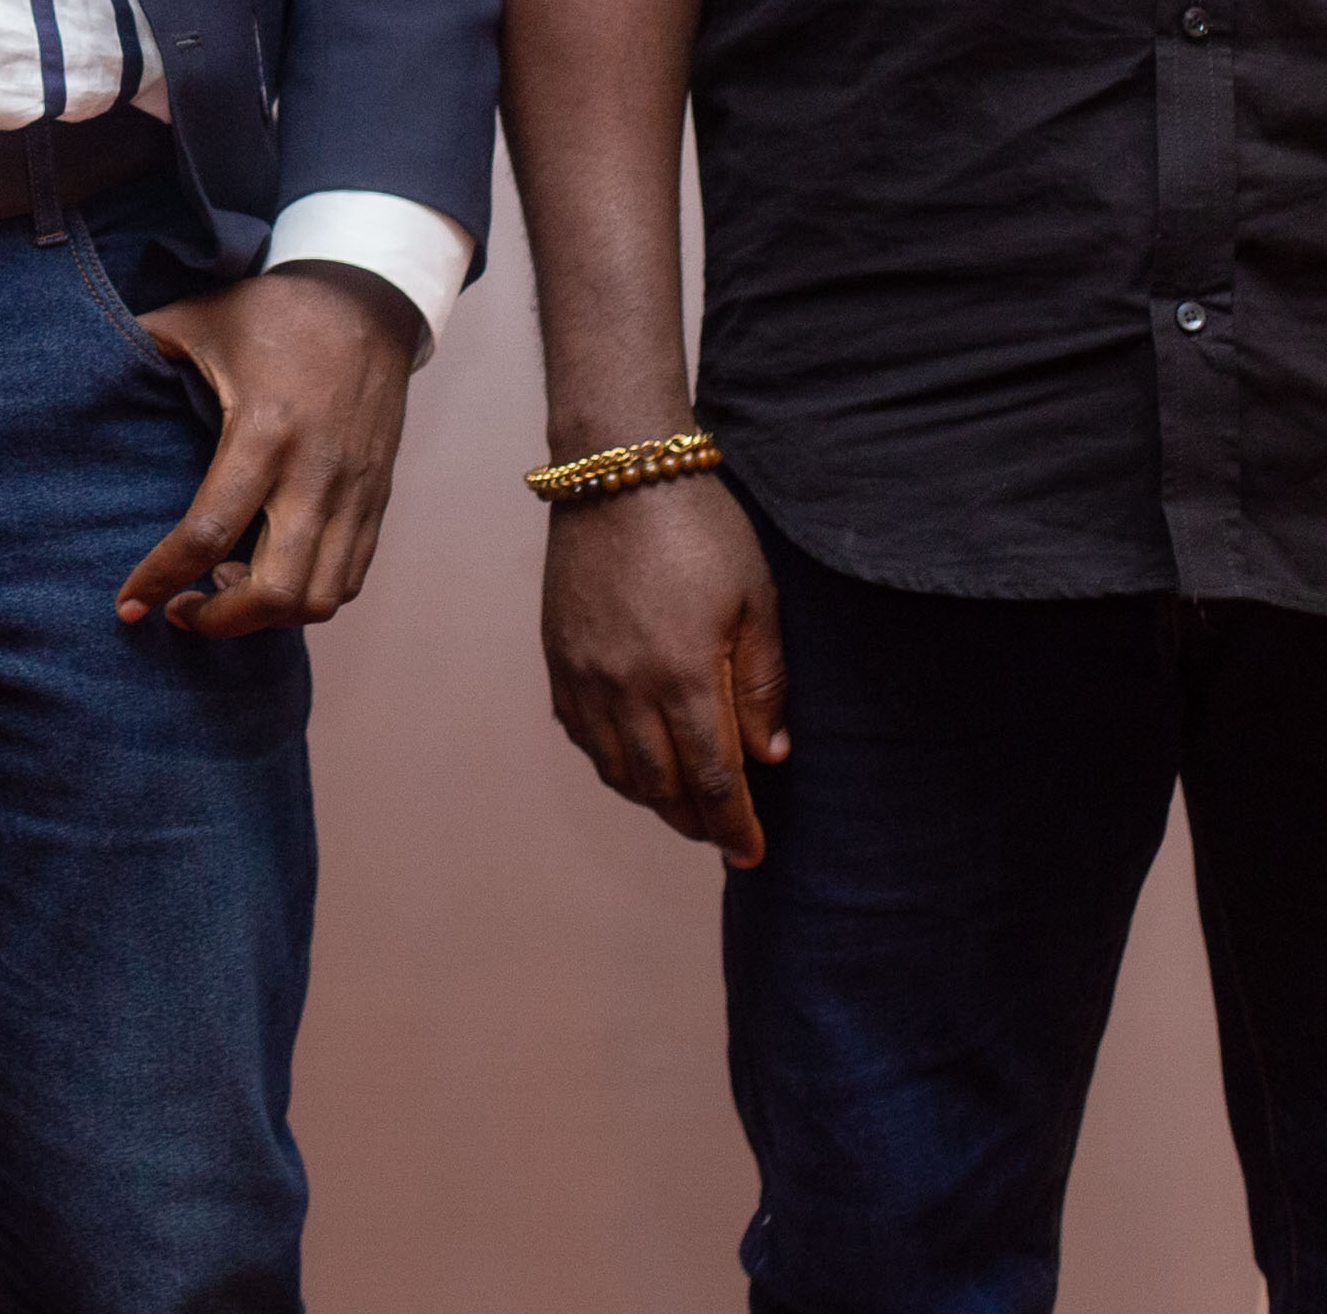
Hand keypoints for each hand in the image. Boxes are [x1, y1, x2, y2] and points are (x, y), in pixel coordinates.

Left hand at [114, 261, 418, 636]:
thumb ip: (141, 343)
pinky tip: (270, 574)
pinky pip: (350, 579)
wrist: (368, 299)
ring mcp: (353, 493)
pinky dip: (308, 598)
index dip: (161, 579)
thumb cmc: (275, 310)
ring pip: (321, 599)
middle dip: (221, 621)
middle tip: (182, 609)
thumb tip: (77, 358)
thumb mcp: (199, 318)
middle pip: (275, 591)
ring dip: (268, 615)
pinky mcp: (376, 500)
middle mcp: (314, 474)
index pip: (208, 532)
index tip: (129, 606)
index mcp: (263, 432)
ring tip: (227, 587)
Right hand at [539, 470, 787, 867]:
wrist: (618, 473)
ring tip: (682, 806)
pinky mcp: (558, 657)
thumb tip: (769, 755)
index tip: (751, 854)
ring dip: (652, 800)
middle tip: (723, 835)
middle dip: (696, 821)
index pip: (714, 780)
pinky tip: (633, 761)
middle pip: (661, 786)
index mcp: (685, 677)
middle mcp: (627, 688)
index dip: (735, 825)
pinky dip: (610, 763)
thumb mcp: (756, 600)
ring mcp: (585, 675)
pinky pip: (581, 735)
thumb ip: (763, 683)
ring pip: (616, 769)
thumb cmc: (700, 529)